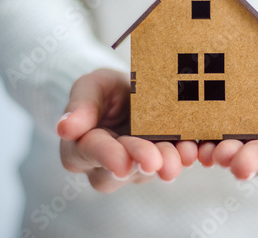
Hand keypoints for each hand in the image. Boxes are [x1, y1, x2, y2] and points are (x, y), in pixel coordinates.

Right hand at [56, 69, 197, 192]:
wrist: (133, 90)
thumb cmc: (105, 89)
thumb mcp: (92, 86)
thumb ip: (81, 105)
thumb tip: (64, 128)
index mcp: (81, 146)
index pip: (90, 152)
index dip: (106, 157)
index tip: (121, 162)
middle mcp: (107, 164)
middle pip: (121, 169)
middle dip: (140, 161)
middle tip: (154, 160)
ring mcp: (136, 165)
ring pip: (148, 171)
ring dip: (166, 163)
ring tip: (181, 155)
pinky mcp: (161, 160)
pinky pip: (171, 162)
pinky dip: (183, 157)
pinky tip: (193, 150)